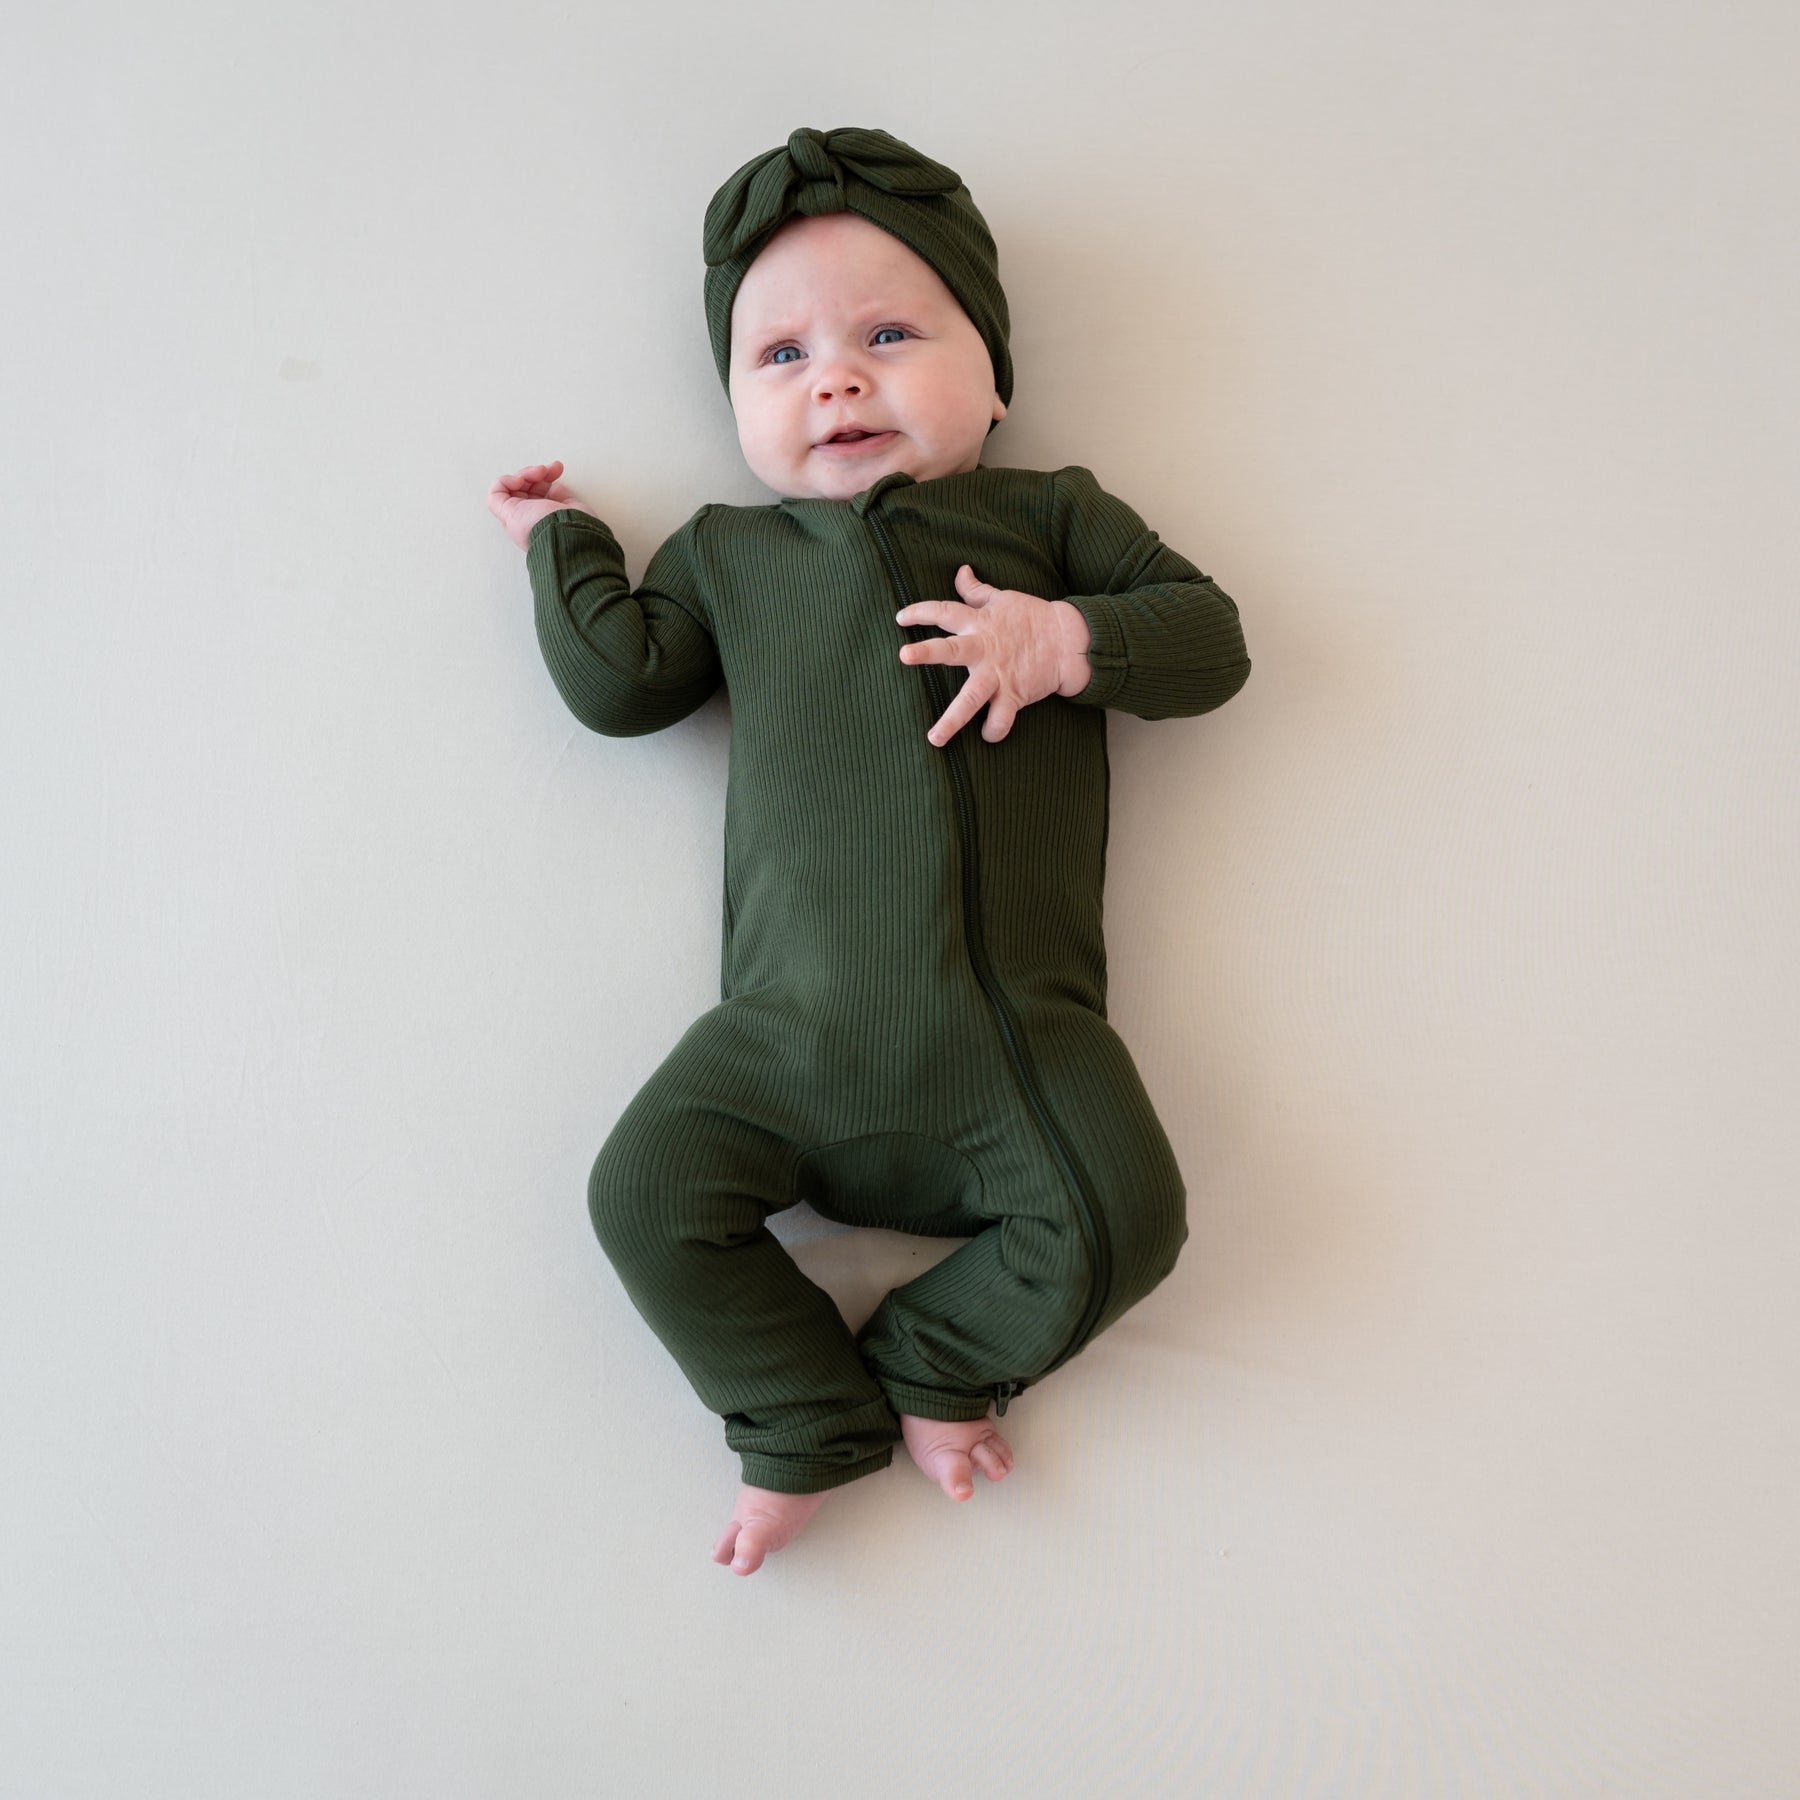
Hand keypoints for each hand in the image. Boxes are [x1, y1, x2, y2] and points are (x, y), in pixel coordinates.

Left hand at [488, 460, 579, 550]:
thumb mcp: (509, 514)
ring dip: (544, 471)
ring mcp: (546, 508)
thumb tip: (505, 483)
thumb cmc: (541, 529)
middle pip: (522, 485)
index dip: (511, 481)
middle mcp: (529, 513)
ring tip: (553, 468)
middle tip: (540, 471)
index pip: (505, 492)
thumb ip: (496, 499)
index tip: (520, 481)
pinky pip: (555, 486)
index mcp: (514, 516)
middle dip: (529, 474)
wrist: (571, 533)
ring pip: (538, 482)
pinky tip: (557, 472)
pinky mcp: (563, 505)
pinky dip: (555, 476)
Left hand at [895, 564, 1092, 745]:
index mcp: (979, 623)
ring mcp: (998, 675)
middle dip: (928, 652)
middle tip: (904, 656)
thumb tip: (961, 571)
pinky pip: (1002, 718)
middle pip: (952, 650)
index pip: (944, 611)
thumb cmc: (1033, 618)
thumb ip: (976, 590)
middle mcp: (984, 649)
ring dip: (952, 720)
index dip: (921, 612)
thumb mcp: (1002, 598)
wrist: (1068, 641)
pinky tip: (988, 734)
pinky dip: (995, 730)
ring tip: (934, 739)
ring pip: (972, 698)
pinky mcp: (1014, 695)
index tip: (901, 618)